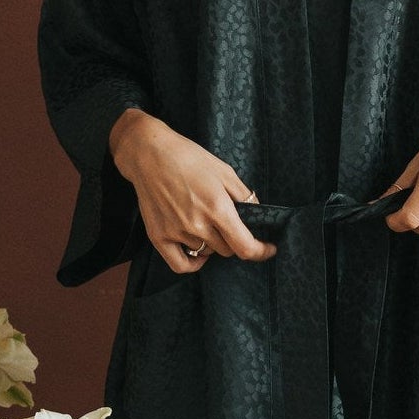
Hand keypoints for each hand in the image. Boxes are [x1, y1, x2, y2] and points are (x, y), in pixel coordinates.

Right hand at [109, 109, 276, 273]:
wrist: (149, 153)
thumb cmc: (189, 158)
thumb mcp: (225, 171)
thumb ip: (245, 196)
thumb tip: (258, 215)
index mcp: (217, 207)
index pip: (245, 246)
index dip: (261, 252)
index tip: (269, 249)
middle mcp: (197, 224)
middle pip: (227, 250)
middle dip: (233, 240)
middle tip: (228, 224)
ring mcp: (176, 232)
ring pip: (207, 253)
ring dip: (212, 244)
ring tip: (206, 223)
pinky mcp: (158, 236)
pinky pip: (181, 265)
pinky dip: (194, 263)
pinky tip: (198, 253)